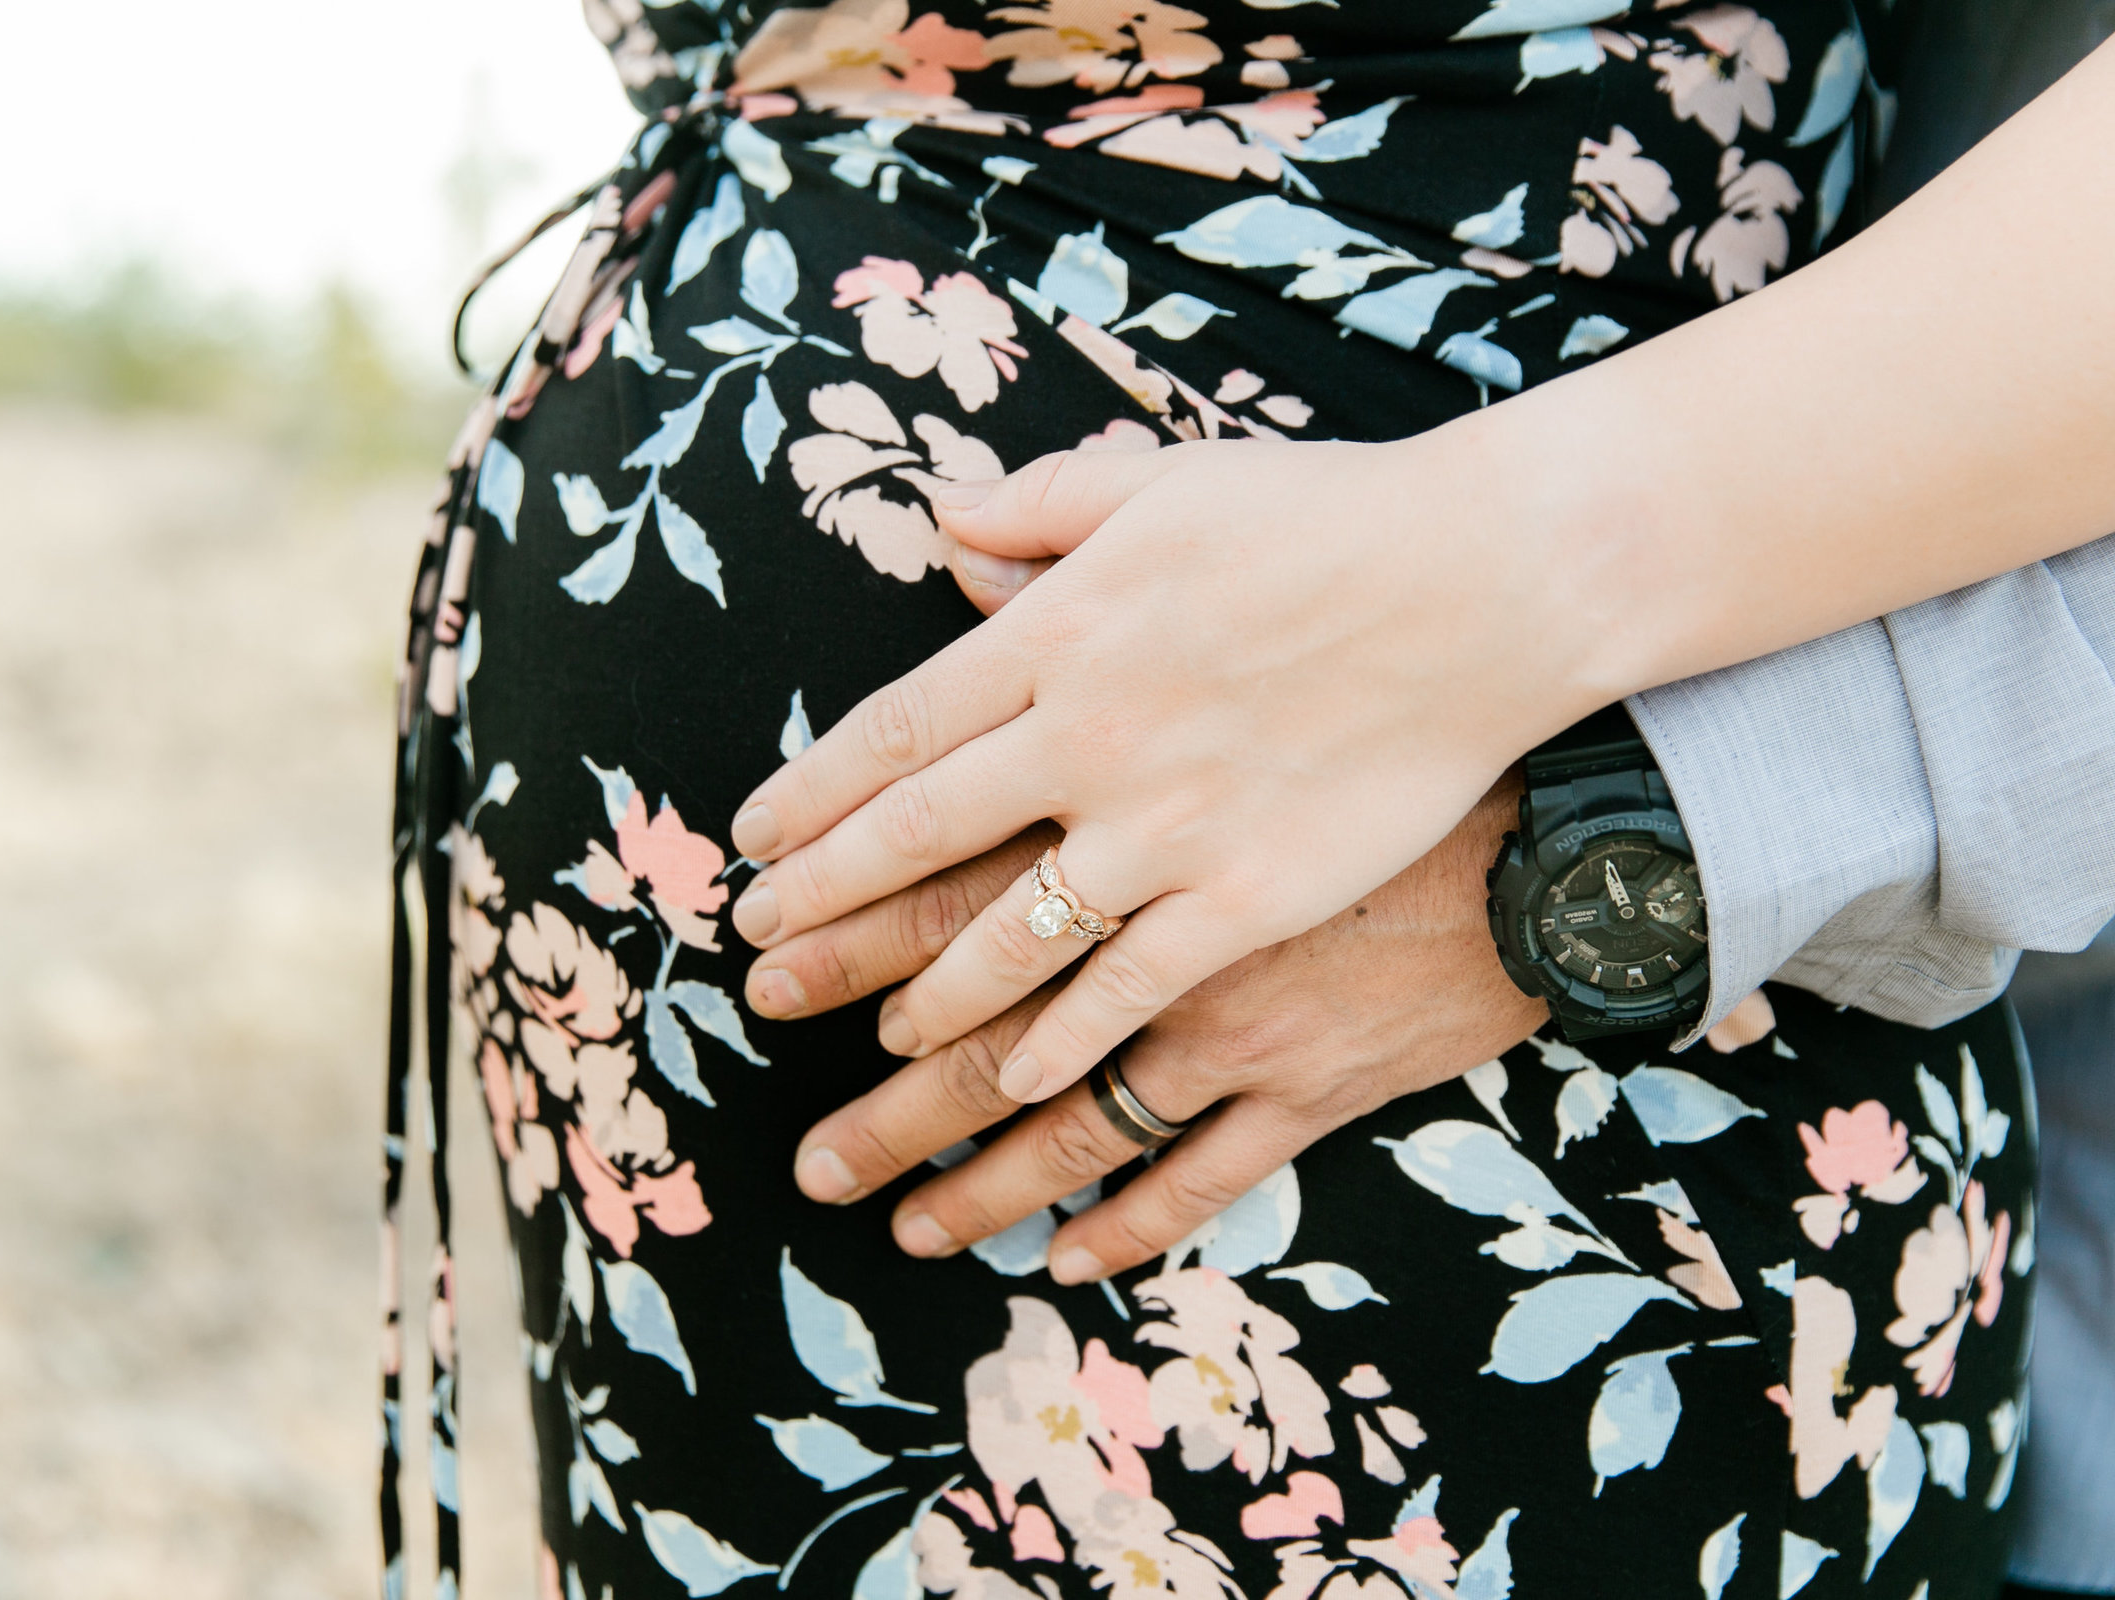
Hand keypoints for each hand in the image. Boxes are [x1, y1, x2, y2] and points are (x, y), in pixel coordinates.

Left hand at [728, 433, 1614, 1109]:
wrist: (1491, 584)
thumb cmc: (1331, 521)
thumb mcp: (1166, 483)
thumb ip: (1040, 509)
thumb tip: (941, 526)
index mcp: (1057, 636)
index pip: (891, 736)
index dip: (809, 803)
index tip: (753, 848)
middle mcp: (1088, 743)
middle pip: (919, 850)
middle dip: (826, 917)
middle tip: (759, 966)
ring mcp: (1168, 839)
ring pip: (1011, 952)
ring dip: (930, 1013)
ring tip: (876, 1054)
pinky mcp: (1250, 908)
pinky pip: (1130, 1009)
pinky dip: (1065, 1055)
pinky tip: (1019, 1097)